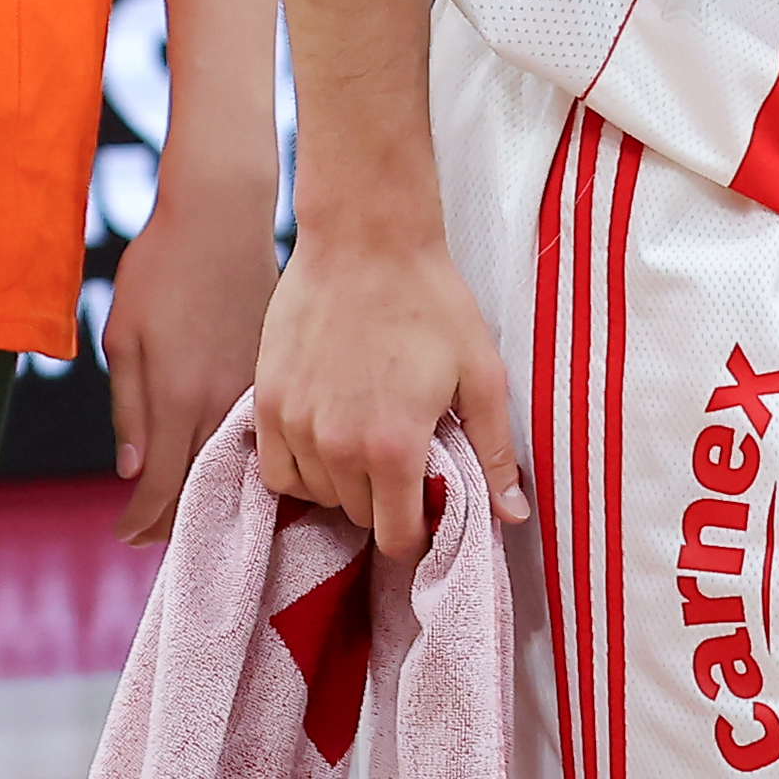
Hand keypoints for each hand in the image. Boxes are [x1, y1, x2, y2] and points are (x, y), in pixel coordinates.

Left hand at [98, 173, 278, 546]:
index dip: (141, 522)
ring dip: (206, 492)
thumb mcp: (123, 336)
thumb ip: (130, 408)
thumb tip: (133, 470)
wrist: (222, 216)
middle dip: (172, 520)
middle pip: (202, 487)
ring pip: (235, 465)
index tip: (123, 536)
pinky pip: (255, 432)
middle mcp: (221, 402)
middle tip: (148, 537)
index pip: (162, 488)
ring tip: (182, 509)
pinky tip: (221, 463)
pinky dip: (236, 458)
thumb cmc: (160, 267)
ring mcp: (254, 389)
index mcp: (178, 396)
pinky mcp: (273, 372)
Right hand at [253, 223, 523, 562]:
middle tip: (404, 464)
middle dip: (386, 503)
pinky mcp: (265, 401)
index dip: (417, 536)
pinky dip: (300, 468)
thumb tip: (512, 516)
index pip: (397, 537)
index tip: (427, 514)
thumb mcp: (482, 375)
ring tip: (368, 443)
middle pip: (359, 517)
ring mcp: (294, 425)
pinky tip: (328, 440)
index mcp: (393, 447)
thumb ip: (494, 453)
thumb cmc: (431, 302)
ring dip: (343, 485)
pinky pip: (275, 469)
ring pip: (317, 496)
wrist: (365, 241)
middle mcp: (336, 446)